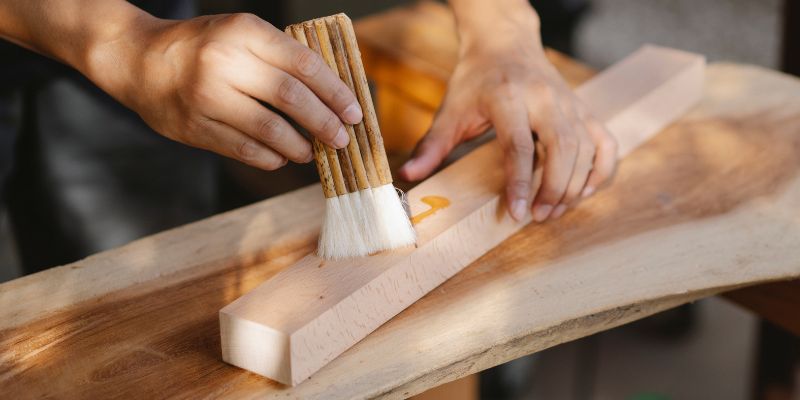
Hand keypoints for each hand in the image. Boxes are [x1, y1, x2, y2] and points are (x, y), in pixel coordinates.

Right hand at [88, 13, 361, 169]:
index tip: (354, 112)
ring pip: (269, 129)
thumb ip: (281, 58)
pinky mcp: (194, 128)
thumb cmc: (202, 48)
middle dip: (324, 122)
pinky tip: (282, 157)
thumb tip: (333, 95)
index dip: (335, 92)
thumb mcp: (241, 35)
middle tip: (341, 138)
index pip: (303, 64)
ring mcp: (206, 97)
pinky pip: (244, 149)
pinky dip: (271, 157)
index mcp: (243, 32)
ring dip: (300, 146)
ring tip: (312, 151)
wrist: (138, 61)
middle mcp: (224, 62)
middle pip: (291, 98)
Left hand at [399, 6, 616, 221]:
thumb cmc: (476, 80)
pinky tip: (583, 192)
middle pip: (562, 149)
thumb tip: (408, 175)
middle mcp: (546, 99)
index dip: (519, 184)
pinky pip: (606, 143)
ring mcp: (571, 104)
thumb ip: (433, 145)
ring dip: (575, 186)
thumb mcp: (451, 109)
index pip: (519, 146)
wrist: (506, 43)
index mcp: (510, 98)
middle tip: (538, 217)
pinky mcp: (585, 110)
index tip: (516, 215)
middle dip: (553, 189)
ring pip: (587, 149)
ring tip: (554, 211)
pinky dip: (601, 171)